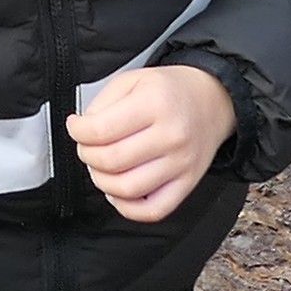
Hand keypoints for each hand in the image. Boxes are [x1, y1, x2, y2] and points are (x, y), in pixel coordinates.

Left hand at [65, 65, 235, 223]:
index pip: (99, 130)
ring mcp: (182, 163)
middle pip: (110, 161)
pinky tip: (118, 191)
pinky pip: (153, 211)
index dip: (77, 131)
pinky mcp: (188, 183)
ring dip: (101, 181)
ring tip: (101, 166)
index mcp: (155, 103)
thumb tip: (82, 131)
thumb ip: (102, 104)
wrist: (213, 99)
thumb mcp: (132, 80)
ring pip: (126, 189)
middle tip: (87, 146)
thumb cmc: (169, 91)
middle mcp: (172, 135)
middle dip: (86, 155)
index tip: (76, 127)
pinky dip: (127, 207)